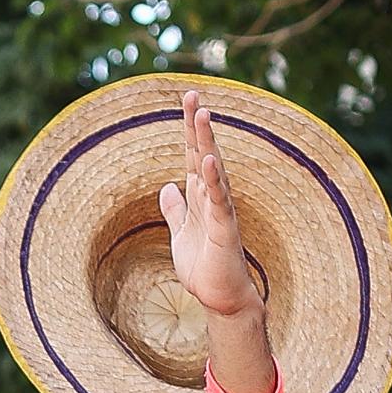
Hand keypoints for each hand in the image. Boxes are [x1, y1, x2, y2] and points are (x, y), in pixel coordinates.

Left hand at [163, 96, 256, 319]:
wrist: (221, 297)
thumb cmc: (204, 267)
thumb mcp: (180, 233)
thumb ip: (175, 210)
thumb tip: (167, 187)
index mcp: (199, 197)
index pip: (192, 156)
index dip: (188, 130)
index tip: (186, 102)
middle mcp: (212, 197)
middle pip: (203, 153)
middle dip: (197, 125)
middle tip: (192, 94)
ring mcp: (220, 210)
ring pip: (213, 169)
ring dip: (207, 142)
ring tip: (202, 115)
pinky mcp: (224, 228)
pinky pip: (219, 199)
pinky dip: (213, 179)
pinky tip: (209, 159)